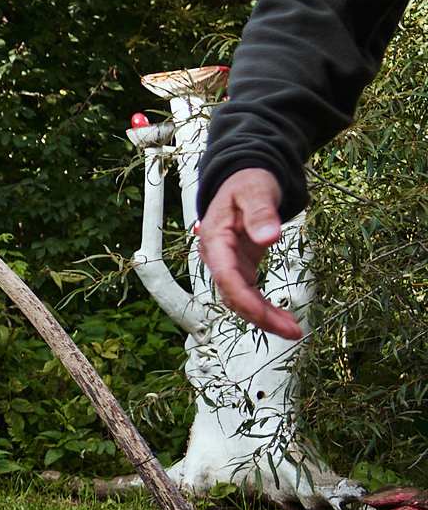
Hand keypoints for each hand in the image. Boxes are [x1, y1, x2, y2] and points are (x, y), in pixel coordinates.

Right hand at [198, 168, 302, 338]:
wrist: (243, 179)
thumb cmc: (248, 182)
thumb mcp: (255, 191)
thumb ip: (261, 213)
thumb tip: (269, 237)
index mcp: (216, 238)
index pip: (226, 276)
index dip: (245, 300)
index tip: (267, 316)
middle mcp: (217, 255)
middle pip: (233, 295)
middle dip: (260, 316)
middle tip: (292, 330)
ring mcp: (228, 263)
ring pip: (240, 299)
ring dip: (263, 317)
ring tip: (293, 329)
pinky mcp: (240, 267)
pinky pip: (248, 293)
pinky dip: (264, 308)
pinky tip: (283, 319)